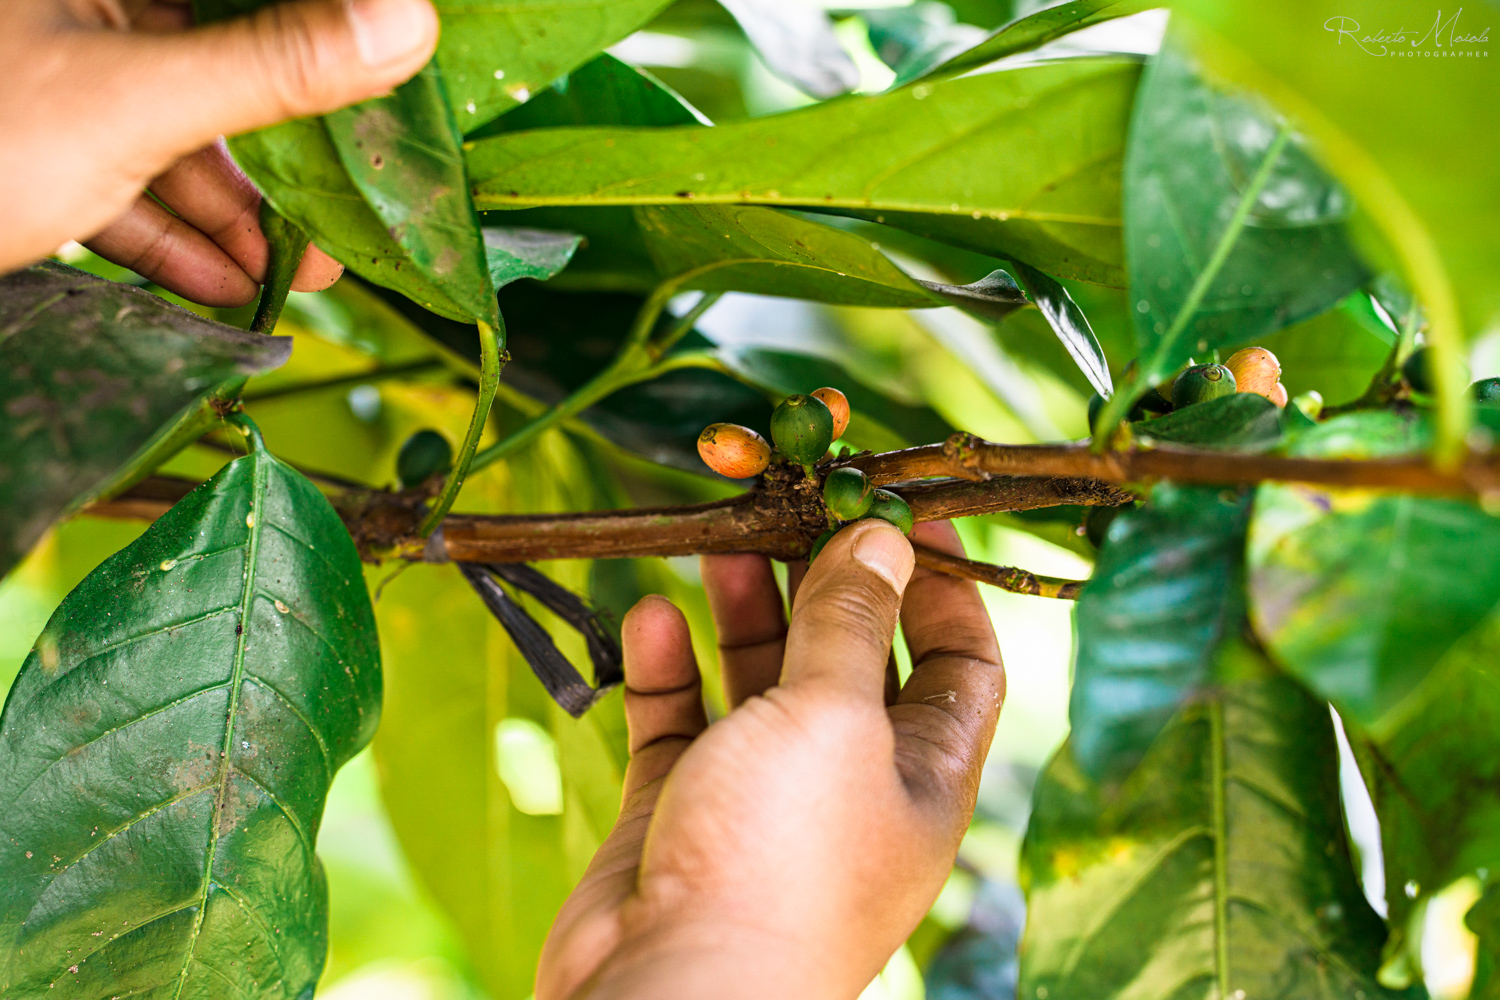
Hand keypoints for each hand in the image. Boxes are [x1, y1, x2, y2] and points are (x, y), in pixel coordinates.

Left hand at [0, 0, 437, 303]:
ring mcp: (47, 79)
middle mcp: (78, 12)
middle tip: (350, 218)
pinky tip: (220, 291)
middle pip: (216, 69)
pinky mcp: (26, 147)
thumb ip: (273, 67)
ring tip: (298, 279)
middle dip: (285, 160)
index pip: (246, 3)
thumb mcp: (134, 104)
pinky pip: (116, 185)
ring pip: (168, 138)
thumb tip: (408, 22)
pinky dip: (169, 240)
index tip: (384, 97)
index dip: (319, 39)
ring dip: (234, 219)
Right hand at [538, 519, 1005, 999]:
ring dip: (743, 611)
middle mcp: (852, 783)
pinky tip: (650, 612)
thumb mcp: (833, 717)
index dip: (942, 585)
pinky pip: (683, 719)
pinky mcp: (685, 809)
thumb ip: (850, 622)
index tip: (903, 511)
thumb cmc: (779, 858)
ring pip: (762, 681)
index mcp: (925, 775)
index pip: (962, 662)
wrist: (668, 994)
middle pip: (852, 659)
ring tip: (719, 541)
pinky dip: (669, 666)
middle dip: (825, 583)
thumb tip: (882, 536)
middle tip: (792, 508)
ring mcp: (765, 796)